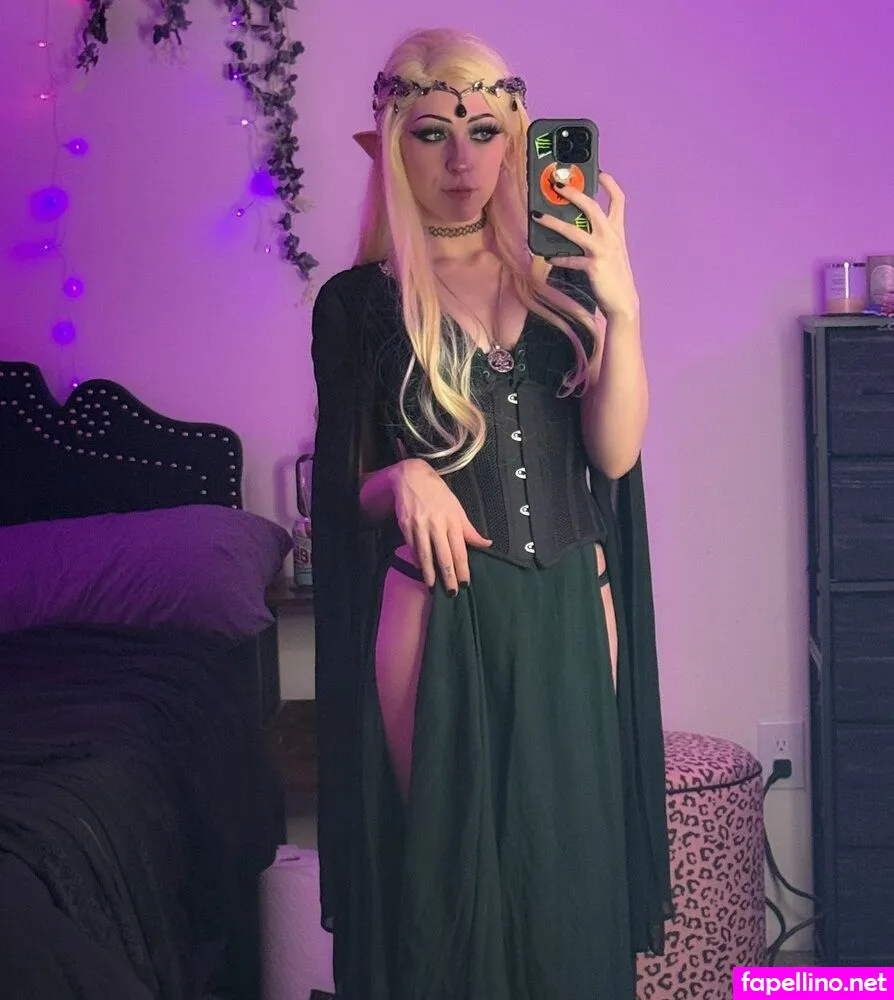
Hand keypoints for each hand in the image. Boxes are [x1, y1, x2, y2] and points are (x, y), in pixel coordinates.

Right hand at [391, 459, 491, 591]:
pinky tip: (420, 569)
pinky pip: (412, 547)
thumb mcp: (457, 508)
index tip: (465, 583)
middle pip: (443, 556)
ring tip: (432, 586)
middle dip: (448, 576)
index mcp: (452, 520)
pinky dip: (416, 559)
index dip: (463, 569)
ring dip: (429, 572)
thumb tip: (486, 544)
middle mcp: (436, 524)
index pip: (460, 550)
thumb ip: (469, 530)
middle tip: (451, 592)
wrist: (412, 478)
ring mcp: (419, 525)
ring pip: (425, 554)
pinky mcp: (405, 525)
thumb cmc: (438, 494)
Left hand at [531, 170, 639, 322]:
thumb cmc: (614, 276)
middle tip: (557, 184)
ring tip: (538, 216)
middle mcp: (611, 236)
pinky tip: (548, 257)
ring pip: (574, 231)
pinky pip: (570, 259)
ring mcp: (602, 250)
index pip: (618, 199)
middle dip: (574, 193)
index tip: (598, 171)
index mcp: (617, 230)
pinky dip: (558, 258)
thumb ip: (599, 236)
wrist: (623, 302)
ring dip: (554, 223)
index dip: (609, 183)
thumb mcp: (611, 251)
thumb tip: (576, 226)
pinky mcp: (593, 266)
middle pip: (592, 206)